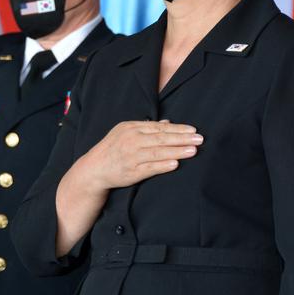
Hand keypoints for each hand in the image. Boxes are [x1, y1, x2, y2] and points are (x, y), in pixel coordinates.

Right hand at [81, 120, 201, 189]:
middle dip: (182, 138)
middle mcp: (131, 140)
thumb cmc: (113, 149)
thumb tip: (167, 123)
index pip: (159, 127)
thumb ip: (146, 128)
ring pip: (158, 152)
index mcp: (131, 128)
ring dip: (177, 151)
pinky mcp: (131, 172)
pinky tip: (175, 164)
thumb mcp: (125, 133)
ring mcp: (131, 156)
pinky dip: (163, 165)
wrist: (93, 169)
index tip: (193, 130)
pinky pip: (150, 168)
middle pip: (161, 138)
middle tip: (200, 139)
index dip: (177, 129)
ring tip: (193, 150)